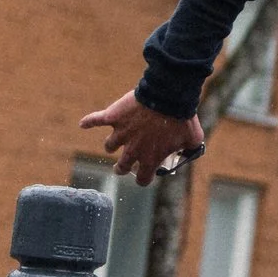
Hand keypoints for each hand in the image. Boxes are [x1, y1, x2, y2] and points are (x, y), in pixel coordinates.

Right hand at [80, 91, 203, 185]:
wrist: (168, 97)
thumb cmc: (181, 119)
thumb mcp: (194, 138)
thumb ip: (190, 148)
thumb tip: (188, 151)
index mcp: (150, 158)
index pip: (142, 179)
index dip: (143, 178)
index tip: (145, 174)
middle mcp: (132, 149)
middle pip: (121, 167)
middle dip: (121, 167)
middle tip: (122, 165)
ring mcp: (121, 133)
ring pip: (109, 146)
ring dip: (112, 144)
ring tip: (115, 140)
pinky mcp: (113, 117)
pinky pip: (95, 120)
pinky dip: (88, 122)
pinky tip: (83, 124)